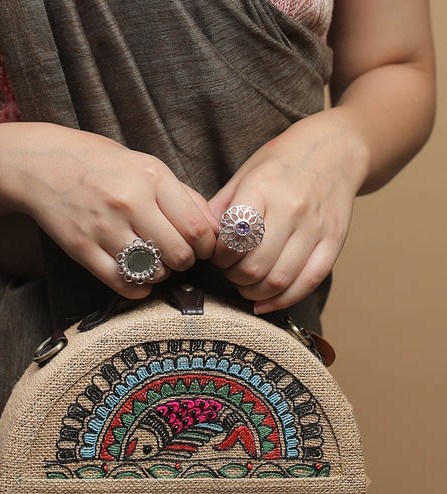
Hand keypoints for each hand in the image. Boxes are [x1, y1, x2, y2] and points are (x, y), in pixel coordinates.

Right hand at [0, 123, 218, 297]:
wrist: (39, 165)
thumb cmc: (98, 164)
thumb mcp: (144, 164)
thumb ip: (181, 194)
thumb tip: (214, 227)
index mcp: (151, 177)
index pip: (197, 228)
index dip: (205, 246)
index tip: (198, 247)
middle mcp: (130, 202)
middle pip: (179, 255)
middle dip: (183, 262)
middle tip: (175, 257)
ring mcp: (104, 227)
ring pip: (152, 272)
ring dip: (159, 274)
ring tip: (153, 263)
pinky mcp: (82, 249)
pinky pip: (121, 283)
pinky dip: (137, 289)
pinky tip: (137, 279)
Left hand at [209, 110, 368, 312]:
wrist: (336, 149)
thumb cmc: (281, 163)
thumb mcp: (244, 174)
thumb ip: (220, 208)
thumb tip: (200, 240)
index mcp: (262, 189)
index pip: (234, 239)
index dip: (219, 257)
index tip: (218, 255)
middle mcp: (292, 208)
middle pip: (255, 266)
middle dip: (235, 278)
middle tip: (231, 271)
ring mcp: (316, 227)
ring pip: (280, 280)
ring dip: (255, 292)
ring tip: (246, 285)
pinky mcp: (335, 241)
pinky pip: (309, 282)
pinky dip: (283, 300)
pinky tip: (266, 303)